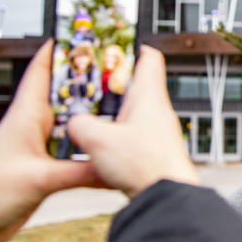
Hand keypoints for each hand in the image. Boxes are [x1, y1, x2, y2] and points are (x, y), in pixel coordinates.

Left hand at [0, 41, 101, 241]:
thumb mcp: (39, 179)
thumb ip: (80, 171)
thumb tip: (114, 163)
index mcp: (26, 116)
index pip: (42, 70)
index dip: (61, 48)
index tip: (83, 32)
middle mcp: (34, 127)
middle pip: (67, 94)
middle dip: (90, 81)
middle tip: (119, 70)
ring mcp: (40, 148)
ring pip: (74, 123)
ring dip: (94, 117)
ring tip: (122, 107)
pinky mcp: (46, 169)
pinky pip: (76, 151)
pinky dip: (92, 149)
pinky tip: (109, 151)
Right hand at [66, 46, 198, 198]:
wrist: (166, 195)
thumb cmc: (144, 165)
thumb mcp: (98, 140)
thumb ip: (80, 125)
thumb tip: (74, 123)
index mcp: (149, 96)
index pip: (149, 58)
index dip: (132, 47)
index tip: (113, 45)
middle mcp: (158, 110)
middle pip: (136, 84)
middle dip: (111, 83)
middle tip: (90, 84)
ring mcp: (159, 131)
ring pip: (134, 111)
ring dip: (113, 111)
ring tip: (91, 117)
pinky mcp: (156, 150)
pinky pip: (134, 133)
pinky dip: (118, 133)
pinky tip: (103, 146)